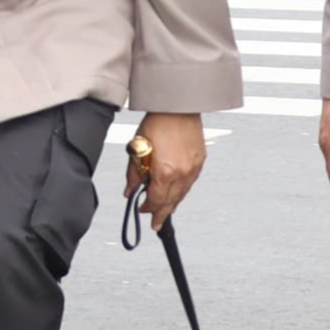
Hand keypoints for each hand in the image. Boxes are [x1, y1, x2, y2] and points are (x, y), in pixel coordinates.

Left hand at [129, 112, 206, 230]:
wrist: (178, 106)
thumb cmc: (158, 122)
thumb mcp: (138, 148)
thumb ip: (134, 173)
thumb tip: (130, 190)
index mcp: (165, 172)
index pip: (156, 200)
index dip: (148, 209)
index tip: (143, 211)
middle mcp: (182, 173)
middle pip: (171, 202)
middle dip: (162, 214)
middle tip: (156, 224)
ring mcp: (193, 168)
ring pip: (182, 194)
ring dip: (173, 203)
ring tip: (165, 210)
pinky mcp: (200, 161)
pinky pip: (190, 183)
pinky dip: (182, 190)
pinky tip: (177, 192)